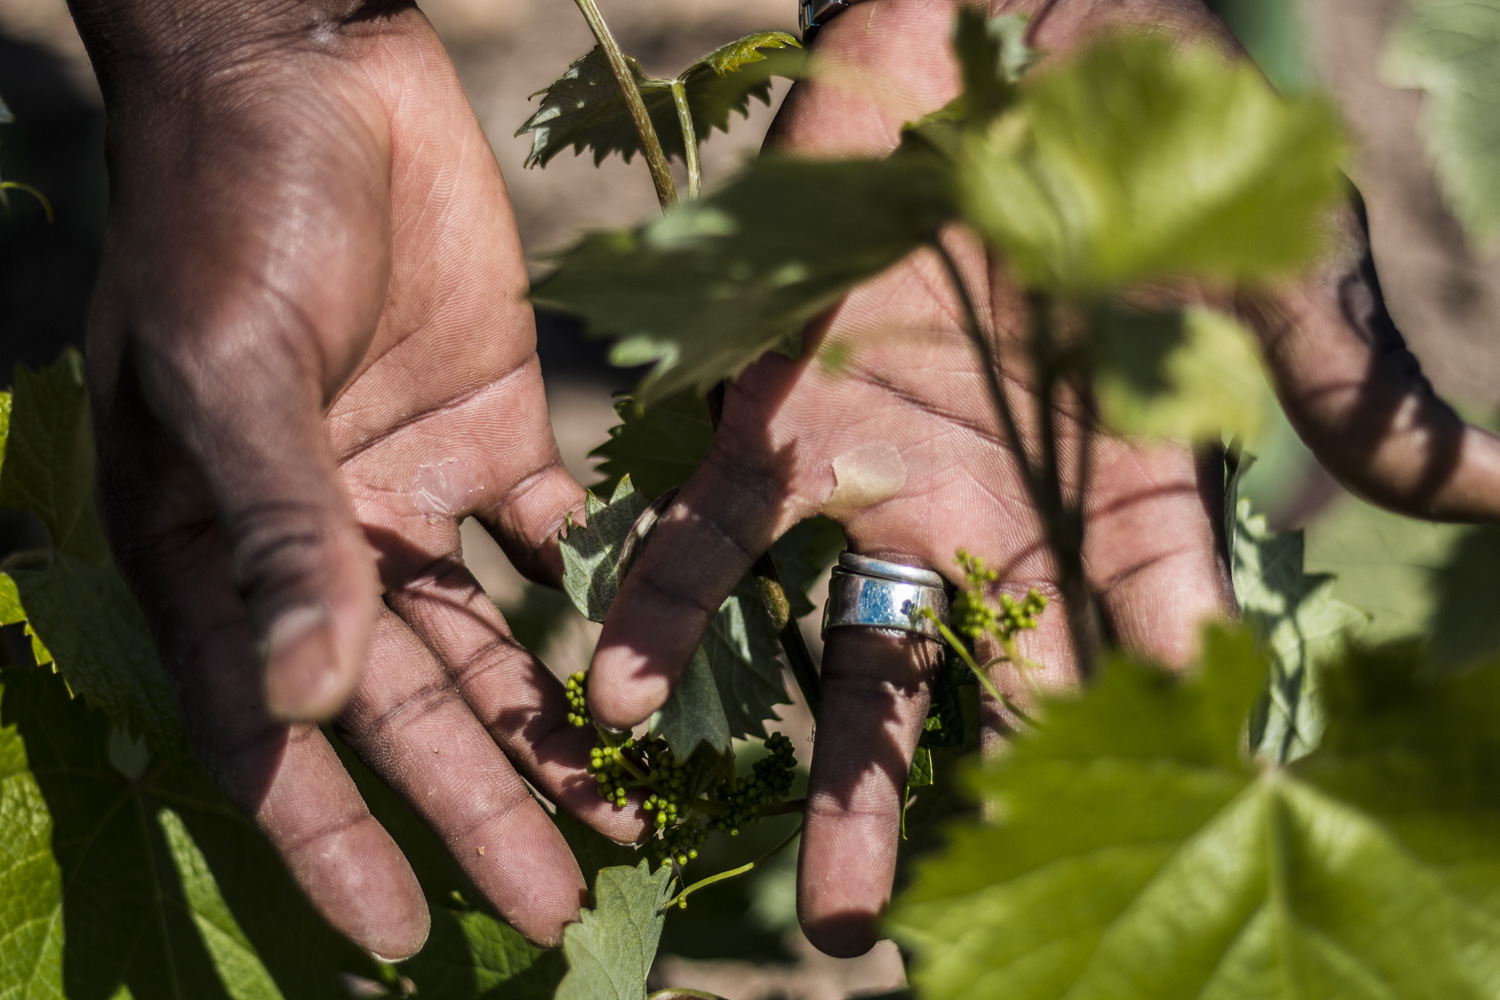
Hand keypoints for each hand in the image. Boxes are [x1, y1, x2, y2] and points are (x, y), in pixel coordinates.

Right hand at [76, 0, 643, 954]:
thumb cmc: (235, 208)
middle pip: (407, 708)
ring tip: (622, 818)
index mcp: (223, 547)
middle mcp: (321, 541)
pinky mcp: (499, 430)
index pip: (276, 730)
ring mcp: (415, 489)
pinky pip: (554, 540)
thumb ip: (276, 530)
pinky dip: (596, 602)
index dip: (331, 838)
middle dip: (476, 810)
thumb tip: (308, 704)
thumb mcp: (236, 369)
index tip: (396, 939)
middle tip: (556, 910)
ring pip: (488, 645)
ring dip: (547, 730)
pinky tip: (647, 670)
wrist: (317, 69)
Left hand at [583, 0, 1499, 956]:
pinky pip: (709, 531)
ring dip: (823, 772)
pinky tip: (620, 694)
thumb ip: (1343, 386)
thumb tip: (1499, 495)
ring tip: (818, 904)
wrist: (1012, 27)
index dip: (1133, 760)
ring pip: (845, 653)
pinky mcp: (778, 413)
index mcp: (1113, 494)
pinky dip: (667, 608)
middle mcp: (992, 511)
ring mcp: (880, 475)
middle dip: (959, 811)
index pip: (1135, 657)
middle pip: (978, 695)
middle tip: (922, 939)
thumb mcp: (1263, 263)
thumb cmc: (1150, 137)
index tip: (1139, 870)